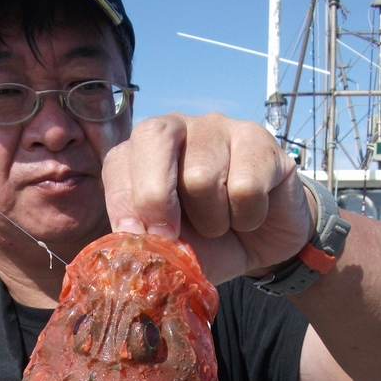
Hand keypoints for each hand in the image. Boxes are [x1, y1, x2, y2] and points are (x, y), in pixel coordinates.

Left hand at [102, 112, 316, 283]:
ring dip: (212, 220)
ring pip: (201, 175)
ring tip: (222, 224)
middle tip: (171, 236)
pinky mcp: (259, 140)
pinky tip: (250, 215)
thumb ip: (146, 246)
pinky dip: (247, 217)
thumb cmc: (207, 242)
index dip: (122, 201)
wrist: (261, 245)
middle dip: (155, 196)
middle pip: (154, 137)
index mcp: (143, 152)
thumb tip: (127, 249)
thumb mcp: (169, 252)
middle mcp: (178, 128)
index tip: (135, 238)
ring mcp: (220, 128)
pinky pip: (245, 187)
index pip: (119, 160)